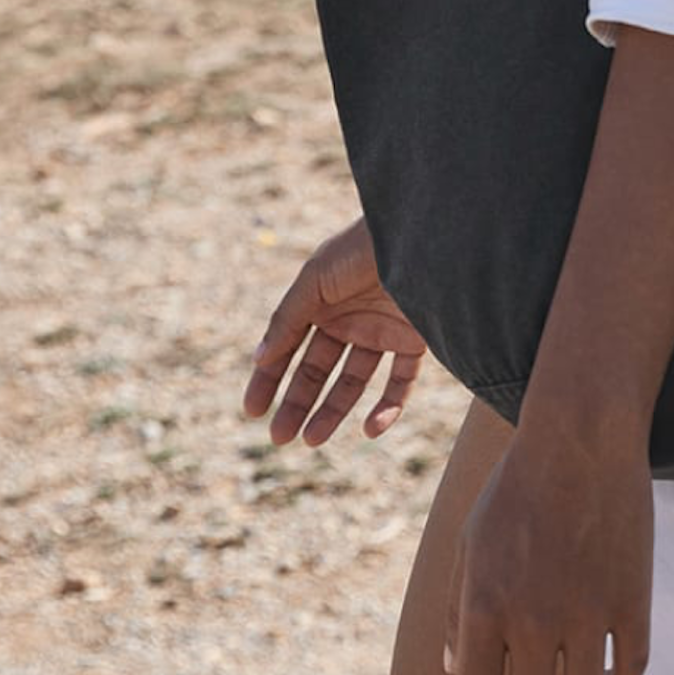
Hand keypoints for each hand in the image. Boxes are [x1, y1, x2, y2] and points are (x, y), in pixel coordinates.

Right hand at [242, 215, 428, 445]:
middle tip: (279, 437)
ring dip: (332, 411)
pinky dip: (388, 408)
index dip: (269, 378)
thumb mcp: (314, 280)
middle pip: (317, 370)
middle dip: (297, 403)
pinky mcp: (415, 341)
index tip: (252, 410)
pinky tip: (369, 429)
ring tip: (312, 440)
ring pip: (353, 382)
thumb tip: (259, 358)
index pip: (288, 347)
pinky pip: (400, 383)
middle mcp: (349, 319)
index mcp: (319, 301)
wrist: (421, 235)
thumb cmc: (361, 248)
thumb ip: (288, 319)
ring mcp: (381, 332)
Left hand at [444, 414, 652, 674]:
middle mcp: (533, 618)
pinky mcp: (633, 604)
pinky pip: (628, 672)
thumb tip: (454, 668)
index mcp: (484, 604)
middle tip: (531, 667)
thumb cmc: (516, 489)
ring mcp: (587, 614)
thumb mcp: (471, 543)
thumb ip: (457, 610)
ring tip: (566, 671)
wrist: (580, 437)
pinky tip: (602, 672)